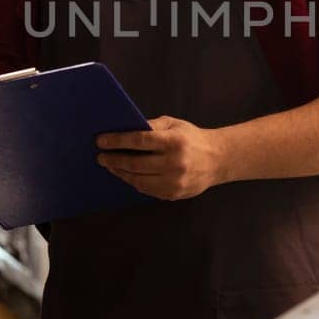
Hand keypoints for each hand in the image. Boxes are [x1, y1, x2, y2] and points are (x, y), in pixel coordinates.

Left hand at [96, 117, 225, 200]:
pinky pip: (146, 189)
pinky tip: (125, 174)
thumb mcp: (174, 124)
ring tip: (110, 166)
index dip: (117, 141)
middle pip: (135, 163)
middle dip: (114, 159)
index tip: (101, 141)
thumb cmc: (192, 138)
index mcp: (174, 141)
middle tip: (101, 156)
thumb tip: (124, 130)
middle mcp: (174, 163)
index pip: (139, 141)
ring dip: (120, 173)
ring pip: (138, 180)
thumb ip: (151, 126)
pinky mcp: (173, 194)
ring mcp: (174, 182)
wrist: (217, 160)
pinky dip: (133, 182)